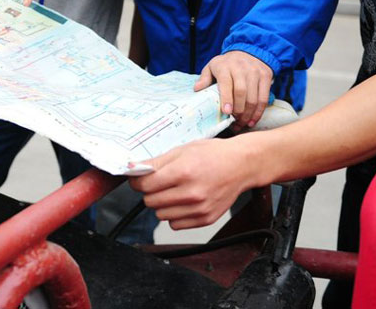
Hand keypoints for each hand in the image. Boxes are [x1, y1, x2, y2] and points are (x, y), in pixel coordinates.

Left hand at [129, 138, 249, 228]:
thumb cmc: (214, 155)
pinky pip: (175, 225)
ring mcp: (199, 209)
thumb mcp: (182, 150)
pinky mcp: (205, 219)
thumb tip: (134, 168)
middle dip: (149, 191)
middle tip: (159, 183)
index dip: (138, 180)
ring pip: (160, 215)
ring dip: (162, 204)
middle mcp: (191, 193)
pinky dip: (174, 215)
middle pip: (150, 201)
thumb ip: (156, 162)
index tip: (139, 177)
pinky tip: (183, 201)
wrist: (241, 165)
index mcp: (183, 172)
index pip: (145, 185)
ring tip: (174, 191)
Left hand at [194, 50, 272, 128]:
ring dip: (248, 114)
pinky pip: (264, 98)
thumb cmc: (226, 64)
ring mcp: (255, 72)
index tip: (226, 112)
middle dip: (238, 110)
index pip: (226, 83)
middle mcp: (241, 68)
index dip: (227, 98)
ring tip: (241, 124)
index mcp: (225, 66)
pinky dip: (258, 112)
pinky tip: (252, 120)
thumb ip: (205, 78)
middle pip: (241, 92)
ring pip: (253, 98)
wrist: (248, 51)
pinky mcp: (265, 77)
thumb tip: (197, 89)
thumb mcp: (212, 66)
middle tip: (234, 122)